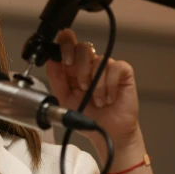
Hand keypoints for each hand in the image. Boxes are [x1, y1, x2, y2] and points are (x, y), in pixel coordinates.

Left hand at [45, 29, 140, 156]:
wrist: (106, 131)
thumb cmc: (87, 114)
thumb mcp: (64, 98)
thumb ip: (56, 79)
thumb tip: (51, 60)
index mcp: (73, 66)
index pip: (68, 42)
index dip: (65, 45)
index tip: (65, 61)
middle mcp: (90, 63)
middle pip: (83, 47)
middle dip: (80, 69)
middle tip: (81, 87)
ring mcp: (107, 66)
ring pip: (99, 60)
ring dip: (95, 84)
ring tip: (96, 100)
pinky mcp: (123, 72)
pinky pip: (115, 68)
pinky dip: (110, 86)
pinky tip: (108, 98)